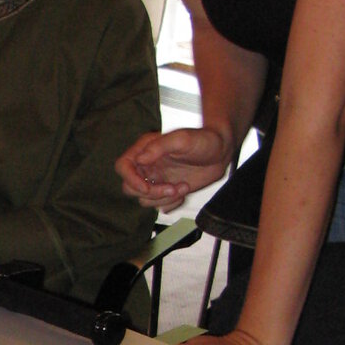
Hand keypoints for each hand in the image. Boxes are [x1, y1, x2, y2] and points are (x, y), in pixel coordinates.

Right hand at [115, 128, 229, 210]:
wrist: (222, 152)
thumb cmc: (204, 140)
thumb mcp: (183, 139)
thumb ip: (159, 147)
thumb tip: (140, 159)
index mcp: (145, 149)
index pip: (123, 167)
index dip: (131, 180)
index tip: (147, 186)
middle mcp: (147, 165)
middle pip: (130, 187)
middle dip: (151, 193)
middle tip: (171, 188)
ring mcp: (156, 178)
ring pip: (145, 199)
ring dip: (164, 198)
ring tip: (183, 187)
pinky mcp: (166, 190)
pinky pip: (159, 205)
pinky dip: (171, 203)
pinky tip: (184, 190)